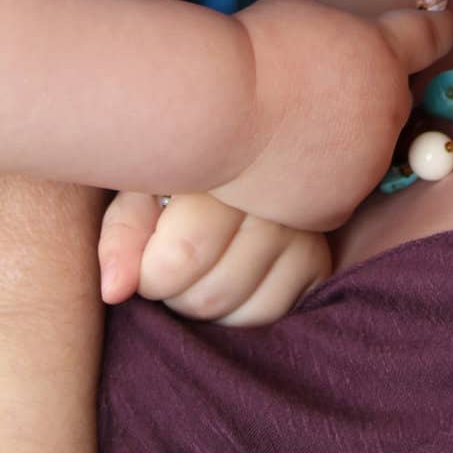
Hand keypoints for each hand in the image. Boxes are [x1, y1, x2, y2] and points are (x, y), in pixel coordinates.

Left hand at [98, 190, 329, 325]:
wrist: (235, 171)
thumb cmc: (174, 181)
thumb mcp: (139, 192)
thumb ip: (123, 234)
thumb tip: (115, 289)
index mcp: (223, 158)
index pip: (183, 255)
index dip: (152, 274)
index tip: (147, 257)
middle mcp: (273, 188)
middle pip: (210, 294)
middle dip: (178, 294)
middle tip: (175, 263)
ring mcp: (303, 223)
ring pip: (241, 309)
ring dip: (209, 305)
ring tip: (204, 266)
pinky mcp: (318, 258)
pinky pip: (270, 313)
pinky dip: (242, 310)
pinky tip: (233, 276)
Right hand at [212, 0, 452, 228]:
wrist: (216, 106)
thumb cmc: (250, 49)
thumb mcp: (312, 20)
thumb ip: (346, 41)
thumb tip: (345, 60)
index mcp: (385, 53)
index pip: (430, 39)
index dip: (439, 32)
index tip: (446, 28)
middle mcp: (391, 108)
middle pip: (392, 101)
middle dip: (370, 97)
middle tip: (319, 94)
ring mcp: (369, 162)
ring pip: (366, 151)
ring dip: (345, 143)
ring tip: (290, 132)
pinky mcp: (338, 207)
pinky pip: (336, 190)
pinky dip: (317, 181)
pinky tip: (281, 166)